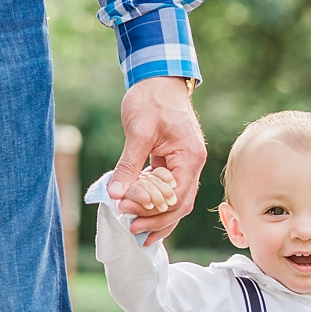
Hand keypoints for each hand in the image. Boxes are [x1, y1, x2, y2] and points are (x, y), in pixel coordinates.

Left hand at [110, 76, 205, 241]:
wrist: (160, 78)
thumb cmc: (152, 99)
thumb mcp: (138, 132)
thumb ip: (129, 164)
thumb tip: (116, 194)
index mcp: (190, 157)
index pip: (177, 195)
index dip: (153, 210)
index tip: (126, 211)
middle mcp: (193, 164)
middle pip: (180, 204)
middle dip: (157, 220)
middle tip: (131, 228)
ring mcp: (186, 164)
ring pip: (177, 201)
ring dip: (159, 218)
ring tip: (139, 232)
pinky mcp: (175, 163)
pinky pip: (170, 190)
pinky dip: (158, 205)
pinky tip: (143, 214)